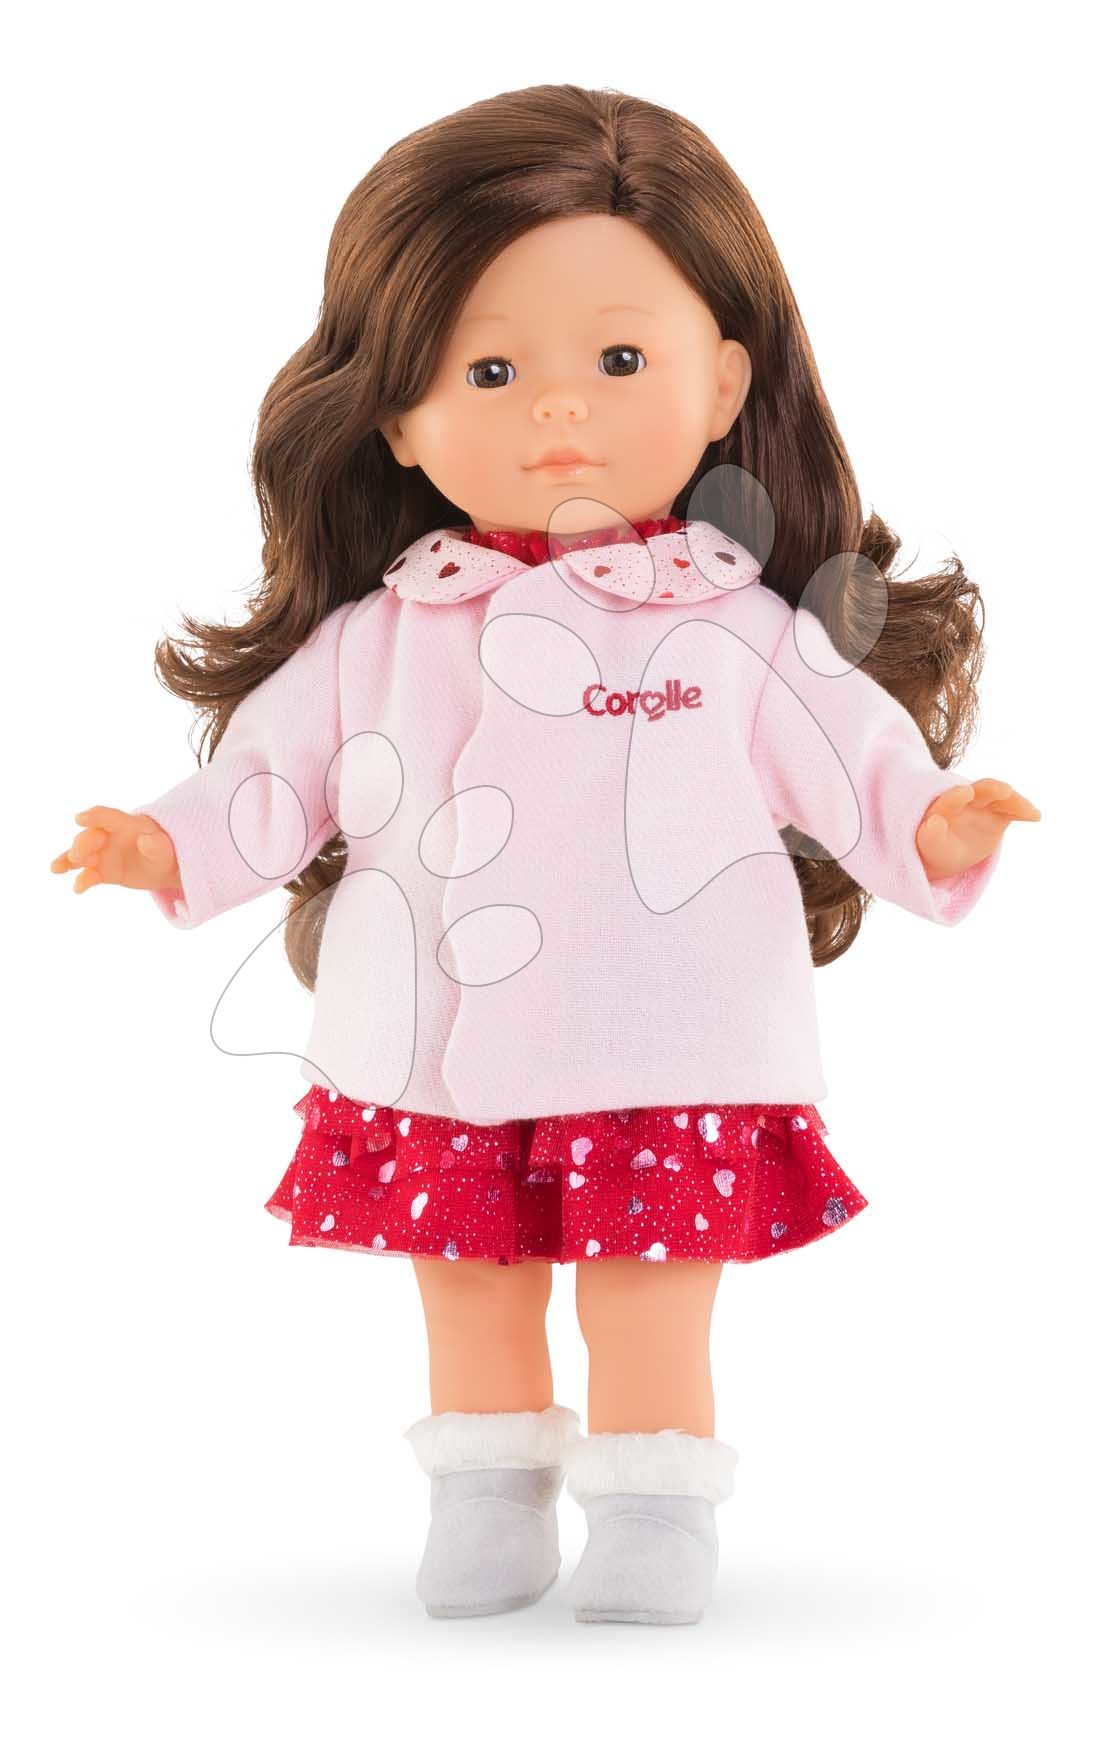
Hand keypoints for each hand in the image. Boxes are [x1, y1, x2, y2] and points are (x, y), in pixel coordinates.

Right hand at [50, 806, 181, 895]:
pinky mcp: (102, 871)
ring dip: (69, 860)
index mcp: (126, 824)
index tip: (80, 819)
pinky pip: (89, 875)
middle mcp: (109, 836)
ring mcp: (103, 854)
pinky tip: (78, 889)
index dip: (94, 817)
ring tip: (56, 868)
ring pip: (82, 855)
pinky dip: (82, 881)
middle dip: (82, 844)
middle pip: (90, 836)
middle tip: (79, 856)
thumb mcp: (165, 848)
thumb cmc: (165, 851)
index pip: (107, 817)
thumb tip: (145, 841)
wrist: (164, 868)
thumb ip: (156, 844)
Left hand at [916, 778, 1040, 880]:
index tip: (966, 792)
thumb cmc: (935, 848)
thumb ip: (931, 836)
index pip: (949, 799)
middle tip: (1003, 790)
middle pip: (979, 791)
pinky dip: (1024, 810)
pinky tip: (1035, 816)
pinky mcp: (999, 813)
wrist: (947, 851)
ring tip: (1027, 810)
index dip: (957, 796)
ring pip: (1000, 798)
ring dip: (1012, 800)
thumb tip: (935, 822)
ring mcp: (984, 804)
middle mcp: (965, 799)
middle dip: (990, 789)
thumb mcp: (930, 847)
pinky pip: (1013, 809)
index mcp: (943, 806)